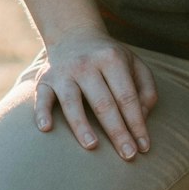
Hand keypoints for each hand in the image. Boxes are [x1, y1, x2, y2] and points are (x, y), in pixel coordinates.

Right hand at [33, 31, 157, 159]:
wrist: (73, 34)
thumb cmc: (109, 58)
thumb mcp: (134, 64)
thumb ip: (145, 89)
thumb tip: (141, 117)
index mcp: (111, 59)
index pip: (127, 97)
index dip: (136, 123)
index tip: (143, 147)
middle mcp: (87, 65)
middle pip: (103, 103)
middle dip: (117, 131)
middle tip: (128, 155)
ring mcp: (64, 72)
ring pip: (72, 102)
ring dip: (82, 125)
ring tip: (92, 146)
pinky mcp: (44, 80)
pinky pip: (42, 98)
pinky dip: (42, 113)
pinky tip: (47, 129)